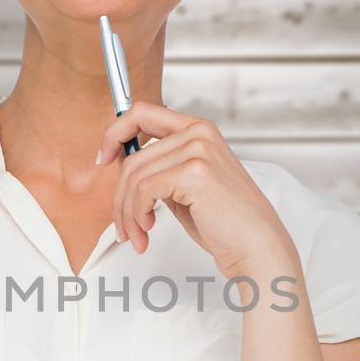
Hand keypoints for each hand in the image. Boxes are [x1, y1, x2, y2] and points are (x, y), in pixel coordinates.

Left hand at [95, 100, 296, 281]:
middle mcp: (199, 132)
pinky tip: (147, 232)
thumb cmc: (223, 224)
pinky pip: (144, 191)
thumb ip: (159, 169)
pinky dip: (137, 215)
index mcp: (198, 129)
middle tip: (123, 228)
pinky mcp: (195, 172)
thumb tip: (119, 161)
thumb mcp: (184, 187)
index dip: (114, 132)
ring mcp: (198, 149)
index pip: (142, 112)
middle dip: (120, 198)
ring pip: (134, 177)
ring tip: (136, 236)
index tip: (103, 159)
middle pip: (133, 158)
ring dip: (127, 213)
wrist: (256, 247)